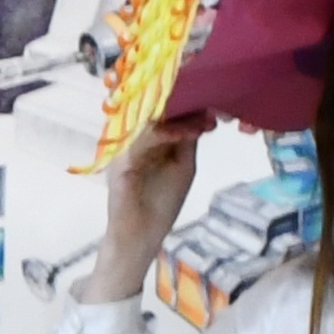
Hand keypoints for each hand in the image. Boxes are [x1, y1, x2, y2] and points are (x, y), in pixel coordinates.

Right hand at [82, 113, 209, 300]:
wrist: (139, 237)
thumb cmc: (161, 204)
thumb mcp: (183, 165)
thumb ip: (186, 139)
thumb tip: (201, 111)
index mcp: (145, 140)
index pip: (162, 111)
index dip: (185, 99)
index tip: (212, 97)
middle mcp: (131, 140)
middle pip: (153, 109)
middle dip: (182, 101)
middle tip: (210, 96)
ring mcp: (124, 151)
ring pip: (148, 119)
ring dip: (179, 116)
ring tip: (206, 116)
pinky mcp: (121, 164)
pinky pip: (143, 140)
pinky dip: (166, 133)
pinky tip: (189, 132)